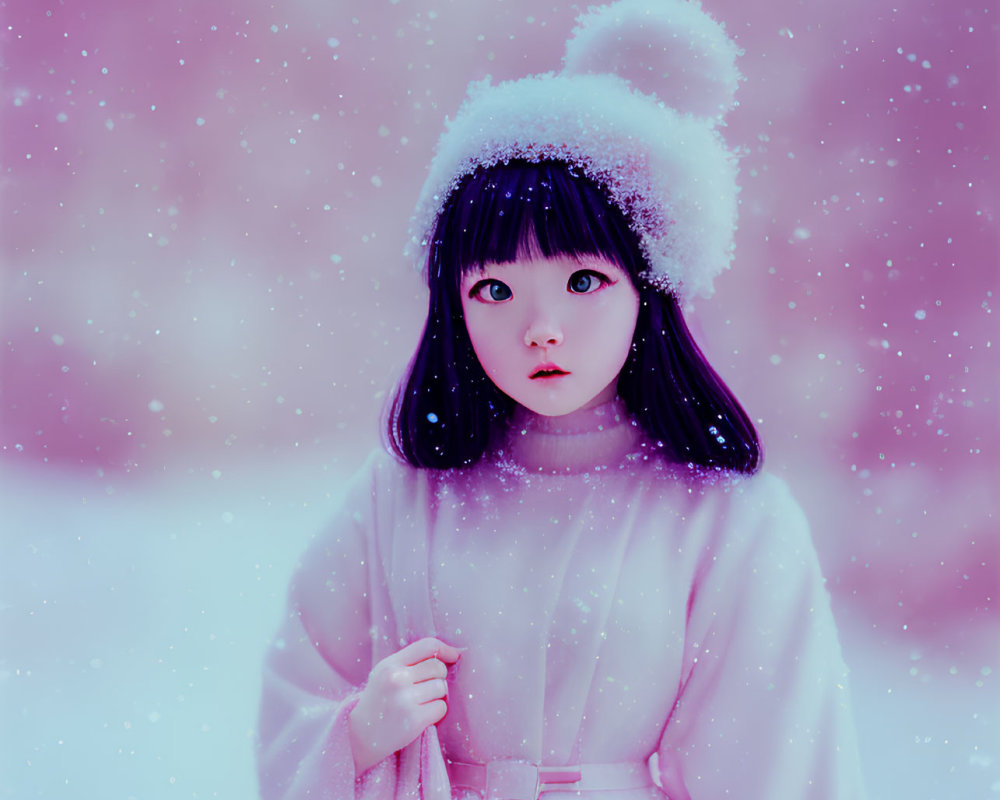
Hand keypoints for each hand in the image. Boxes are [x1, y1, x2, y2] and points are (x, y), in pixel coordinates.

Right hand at [348, 637, 461, 772]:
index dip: (445, 649)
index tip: (454, 656)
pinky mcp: (414, 719)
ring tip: (418, 703)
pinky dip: (436, 712)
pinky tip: (420, 715)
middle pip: (438, 668)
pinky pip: (441, 707)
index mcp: (390, 664)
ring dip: (436, 696)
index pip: (427, 645)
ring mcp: (405, 699)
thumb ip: (411, 661)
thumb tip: (450, 654)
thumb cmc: (380, 700)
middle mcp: (397, 678)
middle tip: (424, 689)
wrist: (360, 735)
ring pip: (442, 688)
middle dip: (438, 678)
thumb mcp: (386, 673)